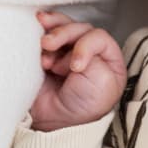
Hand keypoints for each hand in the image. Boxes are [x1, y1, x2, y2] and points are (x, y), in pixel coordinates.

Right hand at [30, 11, 127, 131]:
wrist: (54, 121)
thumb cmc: (83, 106)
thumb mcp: (103, 80)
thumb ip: (94, 54)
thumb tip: (73, 42)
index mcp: (110, 59)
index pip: (99, 37)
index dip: (85, 46)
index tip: (75, 66)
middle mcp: (91, 53)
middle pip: (80, 29)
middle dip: (64, 34)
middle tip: (49, 45)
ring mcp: (68, 52)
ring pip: (62, 26)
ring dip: (52, 31)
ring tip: (43, 44)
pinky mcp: (49, 53)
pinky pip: (45, 34)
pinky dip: (39, 34)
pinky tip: (37, 45)